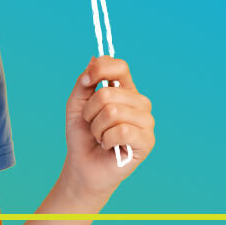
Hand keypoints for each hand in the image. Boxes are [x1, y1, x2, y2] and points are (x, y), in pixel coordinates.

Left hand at [60, 56, 154, 202]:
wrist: (83, 165)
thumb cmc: (83, 134)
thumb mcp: (77, 103)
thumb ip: (85, 81)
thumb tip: (94, 59)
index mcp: (126, 90)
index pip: (120, 67)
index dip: (101, 70)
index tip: (86, 82)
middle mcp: (140, 102)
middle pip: (108, 93)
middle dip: (90, 111)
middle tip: (92, 124)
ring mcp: (146, 121)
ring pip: (113, 112)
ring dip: (97, 128)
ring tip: (100, 136)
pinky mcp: (147, 141)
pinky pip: (122, 131)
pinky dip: (106, 140)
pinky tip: (108, 146)